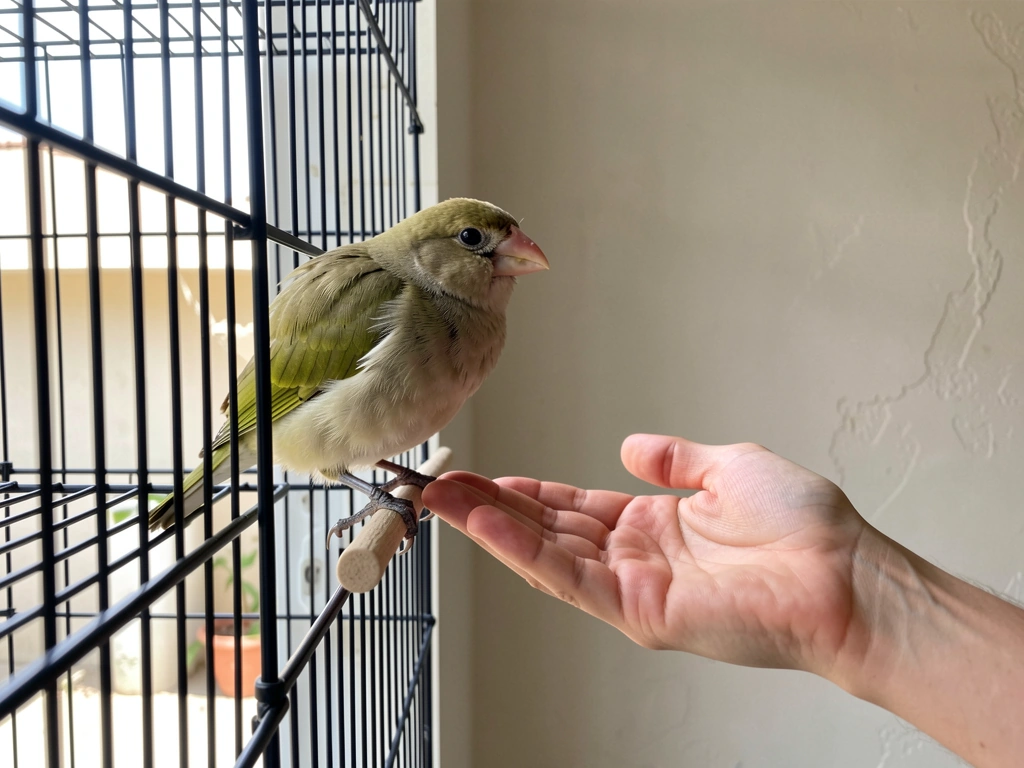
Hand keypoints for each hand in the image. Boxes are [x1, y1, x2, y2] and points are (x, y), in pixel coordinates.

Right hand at [422, 434, 869, 675]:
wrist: (846, 574)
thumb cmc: (805, 529)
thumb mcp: (728, 468)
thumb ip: (674, 460)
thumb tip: (631, 445)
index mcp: (654, 525)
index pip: (572, 507)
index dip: (526, 490)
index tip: (484, 475)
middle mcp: (636, 558)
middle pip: (546, 529)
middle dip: (490, 507)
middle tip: (439, 484)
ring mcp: (634, 587)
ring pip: (545, 554)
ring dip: (490, 526)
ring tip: (442, 498)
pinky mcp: (640, 611)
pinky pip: (570, 577)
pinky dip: (524, 550)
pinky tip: (488, 524)